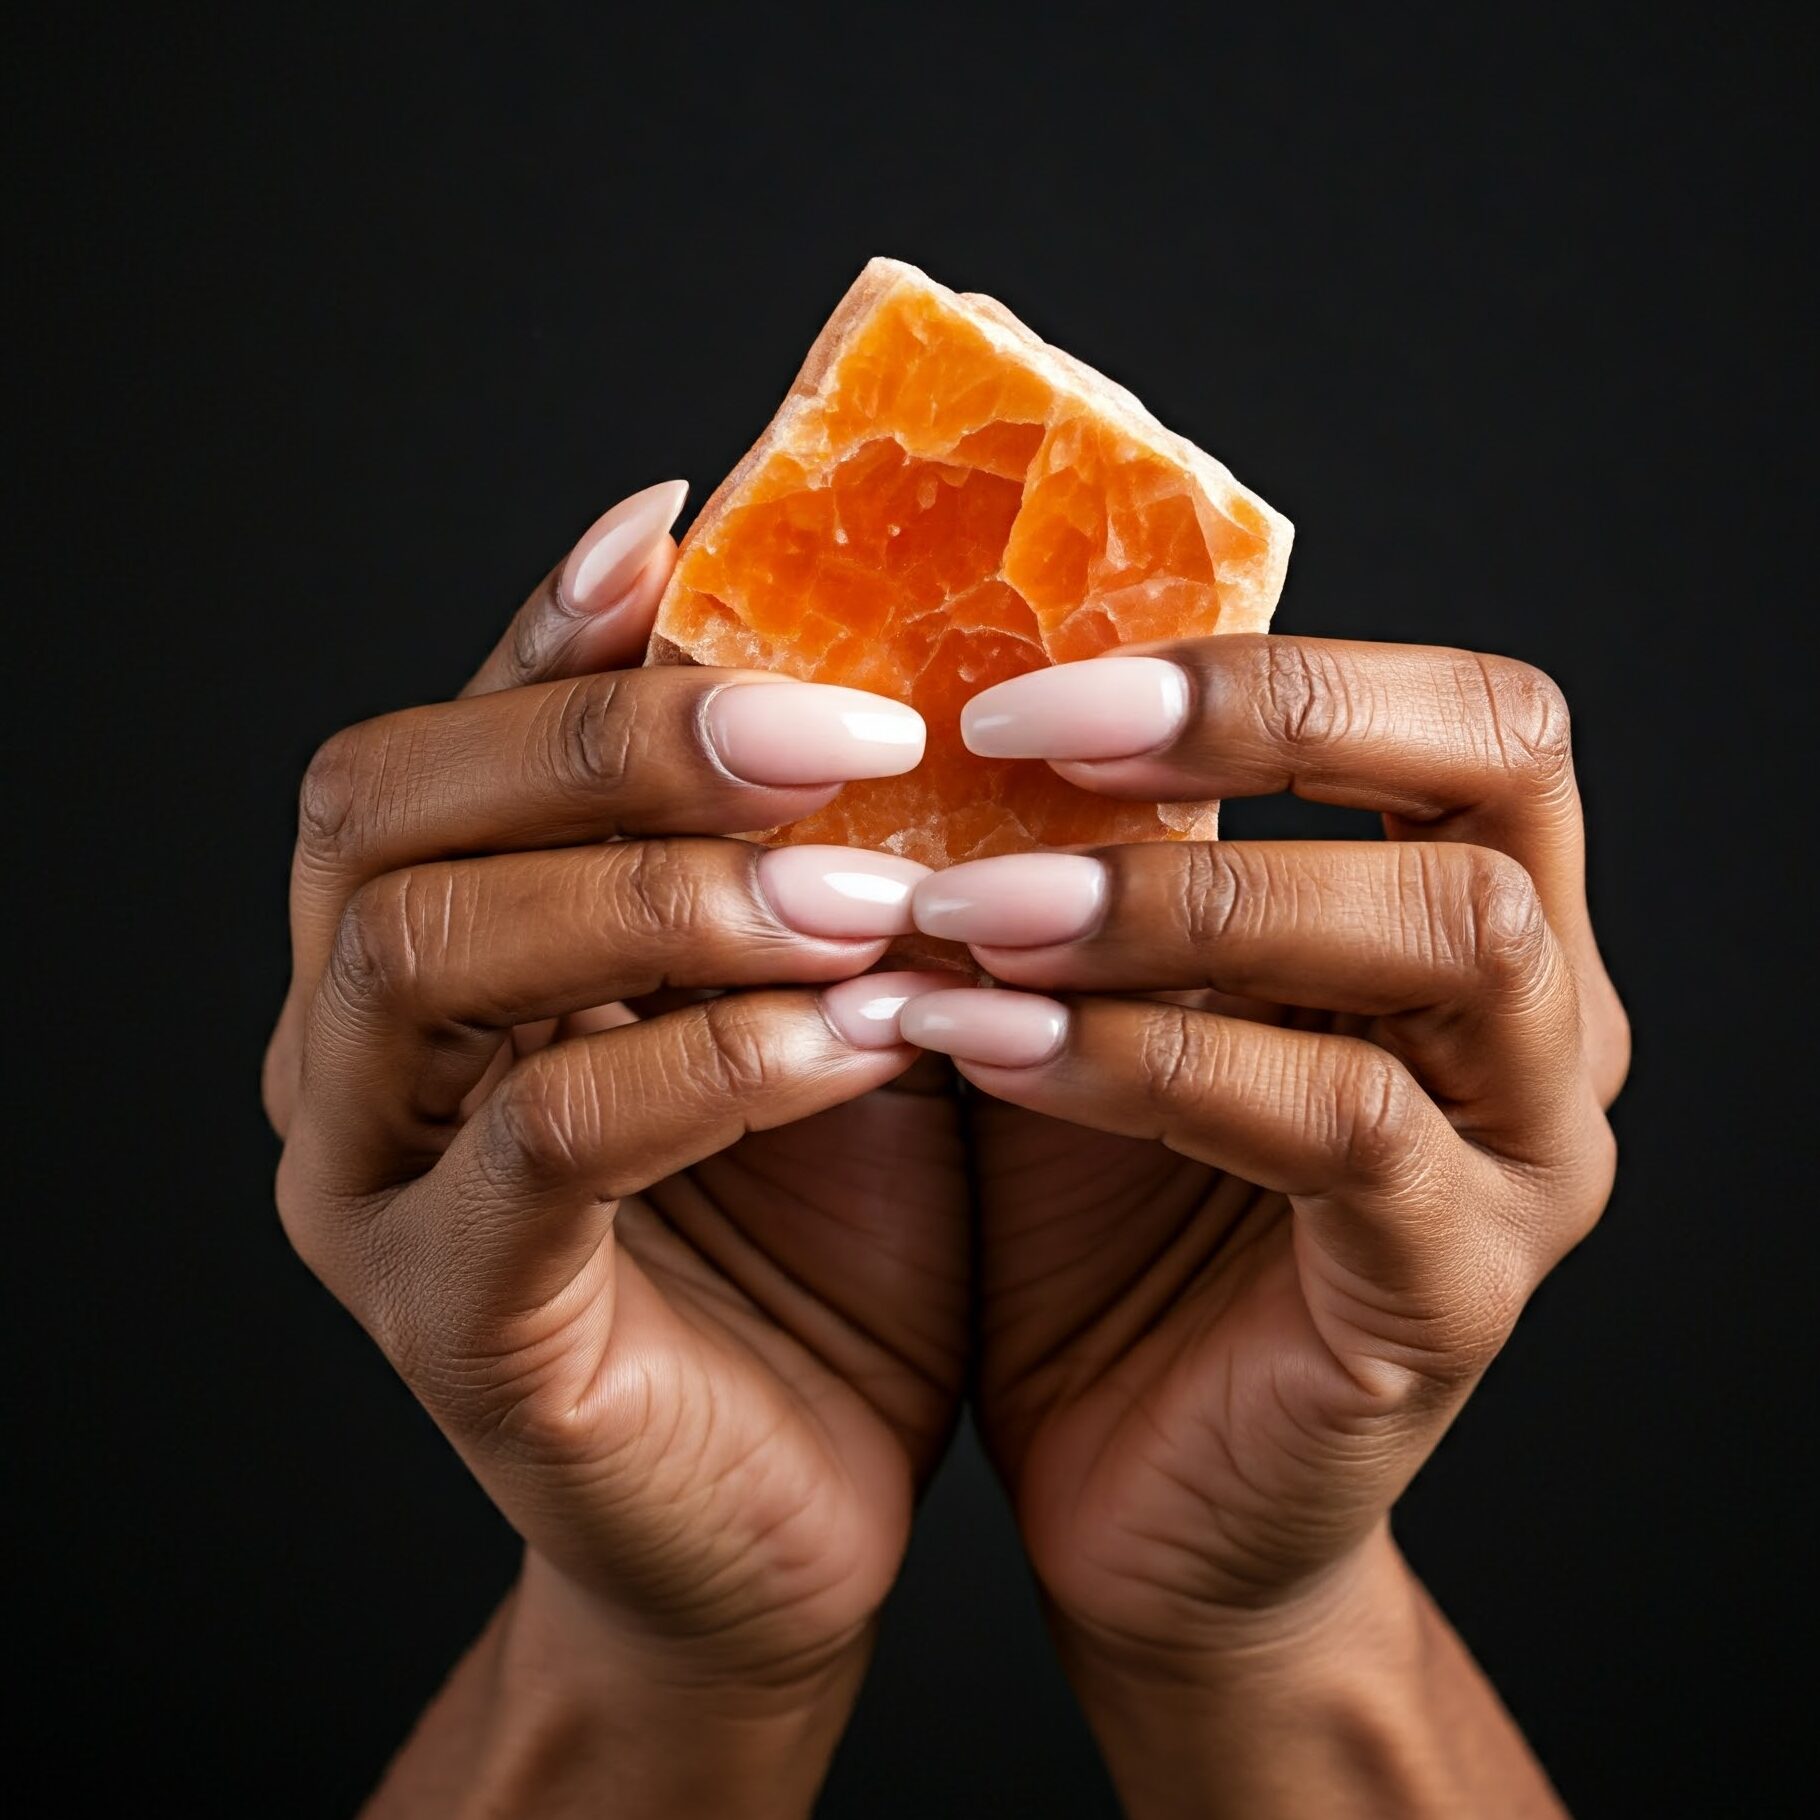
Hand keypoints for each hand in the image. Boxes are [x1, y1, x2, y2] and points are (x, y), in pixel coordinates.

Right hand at [265, 486, 969, 1816]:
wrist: (791, 1515)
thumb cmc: (821, 1242)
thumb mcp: (821, 1006)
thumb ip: (806, 855)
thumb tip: (895, 659)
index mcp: (429, 950)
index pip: (448, 741)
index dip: (549, 628)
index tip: (684, 526)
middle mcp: (349, 1052)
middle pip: (387, 814)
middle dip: (615, 744)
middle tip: (838, 727)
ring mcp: (373, 1189)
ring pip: (428, 959)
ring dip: (660, 895)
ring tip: (863, 891)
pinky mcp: (453, 1323)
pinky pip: (544, 1149)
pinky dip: (705, 1065)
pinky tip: (856, 1042)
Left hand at [900, 636, 1627, 1814]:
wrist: (1142, 1493)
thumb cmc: (1103, 1219)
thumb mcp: (1096, 994)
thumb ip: (1091, 849)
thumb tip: (956, 671)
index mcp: (1473, 912)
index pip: (1467, 711)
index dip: (1272, 661)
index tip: (1039, 682)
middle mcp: (1542, 1022)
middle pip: (1499, 782)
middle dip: (1260, 729)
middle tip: (1025, 740)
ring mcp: (1523, 1163)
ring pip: (1440, 945)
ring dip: (1181, 902)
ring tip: (975, 909)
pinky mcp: (1453, 1294)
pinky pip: (1336, 1132)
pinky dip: (1148, 1063)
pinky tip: (988, 1046)